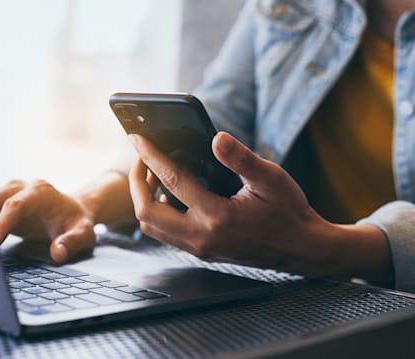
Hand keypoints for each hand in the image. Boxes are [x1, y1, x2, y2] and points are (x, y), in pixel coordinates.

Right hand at [0, 179, 95, 262]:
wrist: (73, 211)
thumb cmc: (77, 222)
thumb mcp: (84, 234)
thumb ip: (72, 242)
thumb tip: (58, 252)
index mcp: (40, 192)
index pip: (16, 205)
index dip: (2, 222)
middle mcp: (21, 188)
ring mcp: (9, 193)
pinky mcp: (0, 203)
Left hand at [128, 132, 391, 279]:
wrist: (302, 250)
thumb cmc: (289, 212)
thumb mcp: (271, 179)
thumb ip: (242, 159)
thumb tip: (216, 138)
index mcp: (218, 217)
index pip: (172, 181)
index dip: (151, 156)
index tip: (137, 138)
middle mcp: (202, 237)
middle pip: (147, 212)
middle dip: (136, 182)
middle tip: (141, 158)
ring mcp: (199, 248)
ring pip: (152, 226)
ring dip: (144, 199)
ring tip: (152, 174)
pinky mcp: (201, 251)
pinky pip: (165, 233)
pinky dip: (157, 212)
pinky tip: (168, 195)